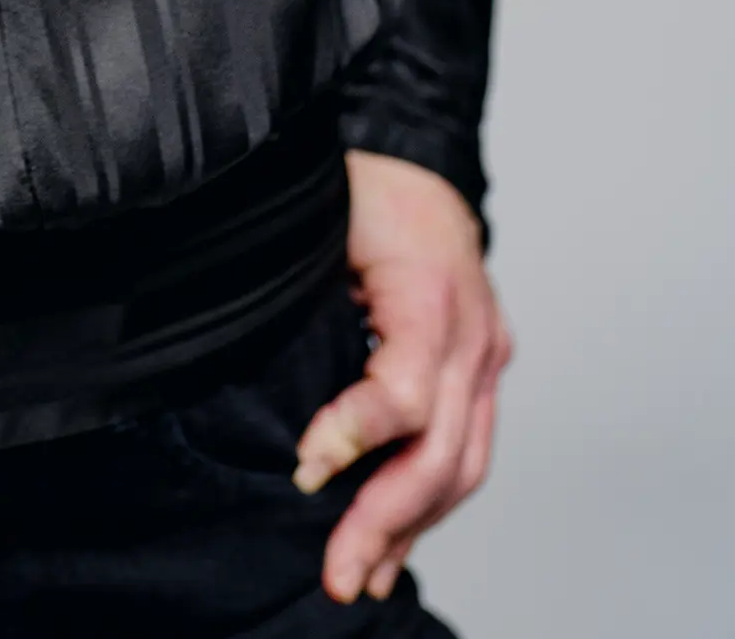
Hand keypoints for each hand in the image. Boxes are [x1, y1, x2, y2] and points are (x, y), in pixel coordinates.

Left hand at [292, 149, 511, 604]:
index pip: (406, 391)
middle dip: (385, 520)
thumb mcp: (319, 222)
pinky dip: (432, 500)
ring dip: (412, 527)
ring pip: (464, 465)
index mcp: (431, 292)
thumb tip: (246, 364)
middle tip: (336, 572)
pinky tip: (397, 540)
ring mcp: (488, 355)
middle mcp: (474, 333)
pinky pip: (468, 448)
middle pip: (442, 450)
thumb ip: (299, 296)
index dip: (355, 436)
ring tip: (362, 575)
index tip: (305, 471)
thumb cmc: (360, 186)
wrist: (421, 159)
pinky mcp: (484, 369)